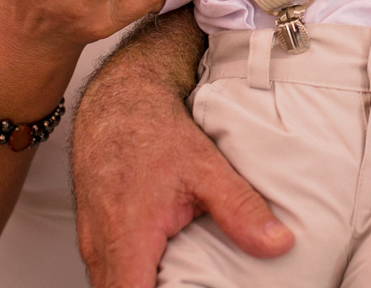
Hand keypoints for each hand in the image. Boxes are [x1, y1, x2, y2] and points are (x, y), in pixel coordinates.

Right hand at [73, 15, 293, 287]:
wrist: (118, 100)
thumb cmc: (150, 128)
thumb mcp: (205, 166)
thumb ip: (240, 209)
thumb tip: (277, 242)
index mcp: (127, 237)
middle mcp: (101, 246)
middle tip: (193, 284)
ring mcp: (93, 243)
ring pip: (111, 286)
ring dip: (143, 286)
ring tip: (182, 280)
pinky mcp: (94, 236)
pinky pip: (109, 272)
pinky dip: (134, 277)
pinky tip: (160, 270)